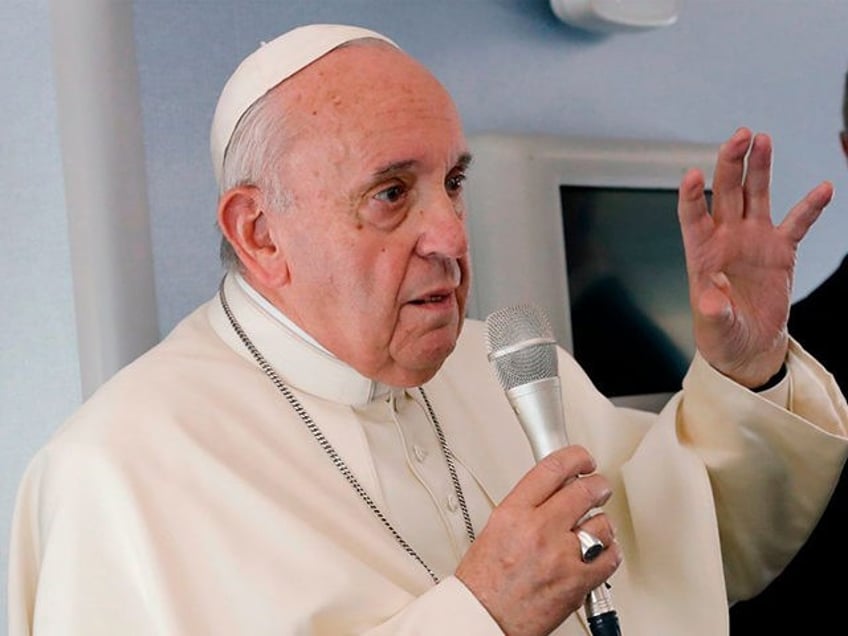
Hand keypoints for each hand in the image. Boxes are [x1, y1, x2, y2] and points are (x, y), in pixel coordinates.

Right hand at [455, 446, 620, 635]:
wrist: (484, 619)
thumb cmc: (483, 582)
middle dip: (597, 485)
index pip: (552, 469)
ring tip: (593, 528)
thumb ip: (525, 507)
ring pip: (602, 524)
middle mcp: (539, 530)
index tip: (582, 459)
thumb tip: (551, 493)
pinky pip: (610, 557)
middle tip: (599, 487)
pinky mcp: (578, 582)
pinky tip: (601, 551)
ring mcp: (561, 556)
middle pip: (584, 491)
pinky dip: (609, 552)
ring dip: (601, 524)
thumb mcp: (495, 529)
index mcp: (514, 513)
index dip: (575, 457)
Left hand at [677, 128, 833, 386]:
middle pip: (726, 192)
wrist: (748, 344)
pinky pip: (797, 223)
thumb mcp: (715, 327)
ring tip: (763, 139)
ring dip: (759, 168)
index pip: (692, 216)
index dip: (691, 195)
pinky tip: (823, 188)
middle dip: (731, 163)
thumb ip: (713, 310)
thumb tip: (712, 295)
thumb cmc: (721, 334)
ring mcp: (753, 240)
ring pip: (755, 195)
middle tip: (740, 135)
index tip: (691, 174)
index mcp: (702, 252)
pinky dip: (809, 207)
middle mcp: (726, 238)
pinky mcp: (780, 250)